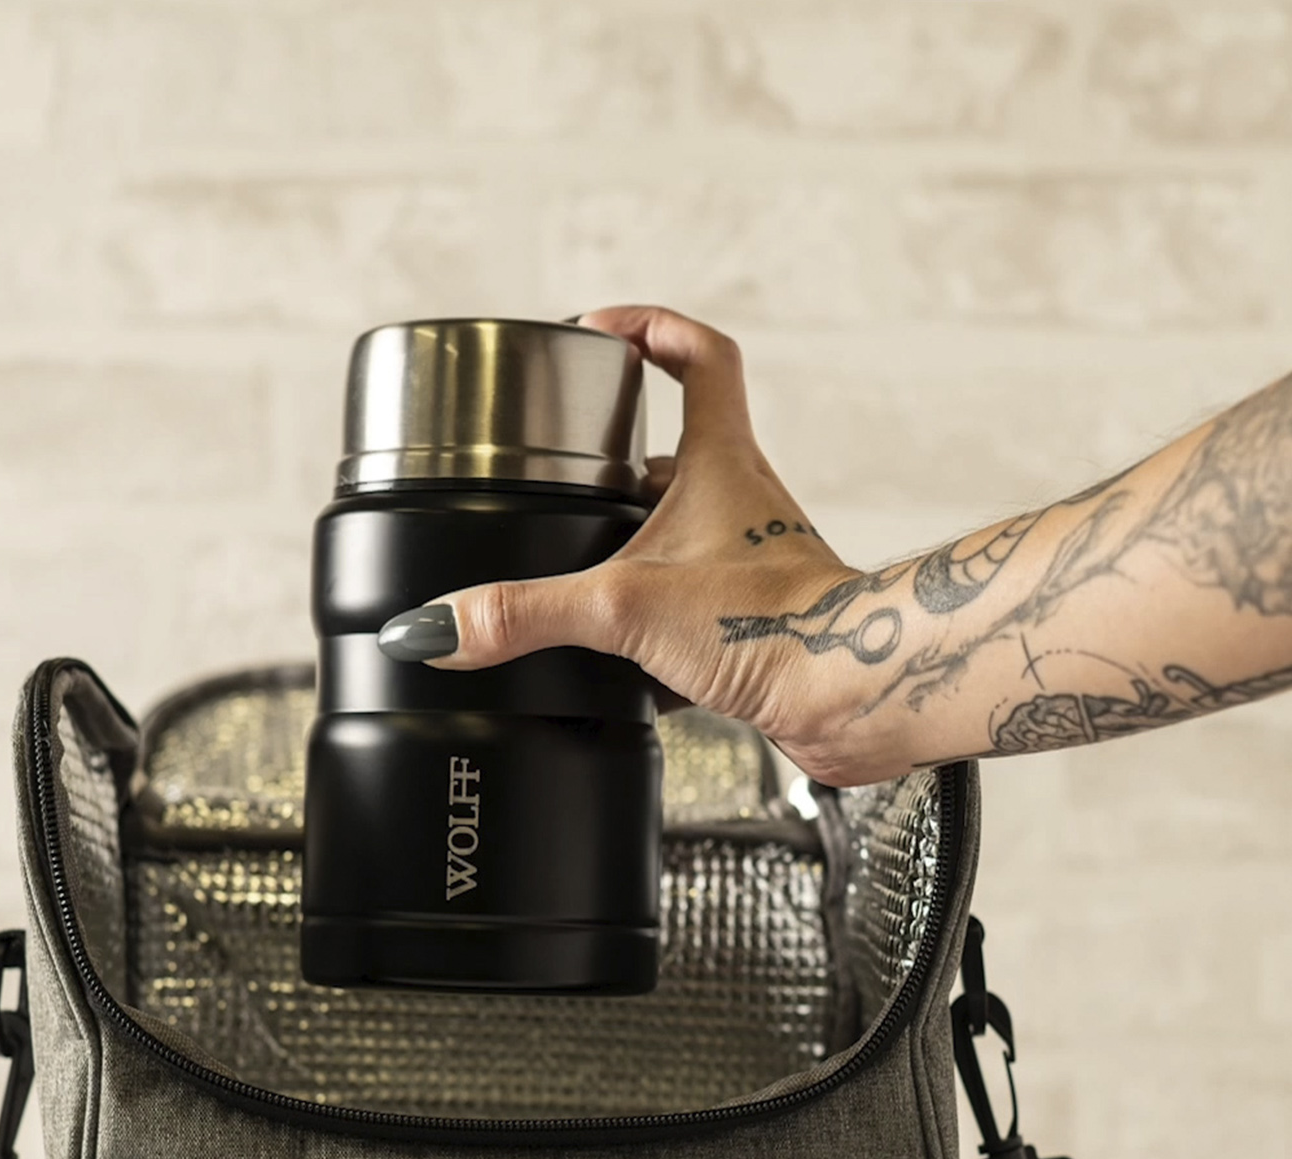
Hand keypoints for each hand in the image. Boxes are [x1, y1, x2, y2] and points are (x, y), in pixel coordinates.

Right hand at [376, 306, 916, 785]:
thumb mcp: (624, 608)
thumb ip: (527, 613)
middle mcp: (742, 504)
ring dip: (630, 557)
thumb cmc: (775, 625)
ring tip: (574, 578)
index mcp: (720, 462)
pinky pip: (692, 612)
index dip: (650, 329)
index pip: (698, 356)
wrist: (851, 696)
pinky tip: (619, 665)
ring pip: (680, 540)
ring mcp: (752, 565)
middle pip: (673, 456)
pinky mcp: (755, 625)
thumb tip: (441, 625)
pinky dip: (653, 631)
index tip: (600, 330)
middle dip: (613, 471)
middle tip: (561, 482)